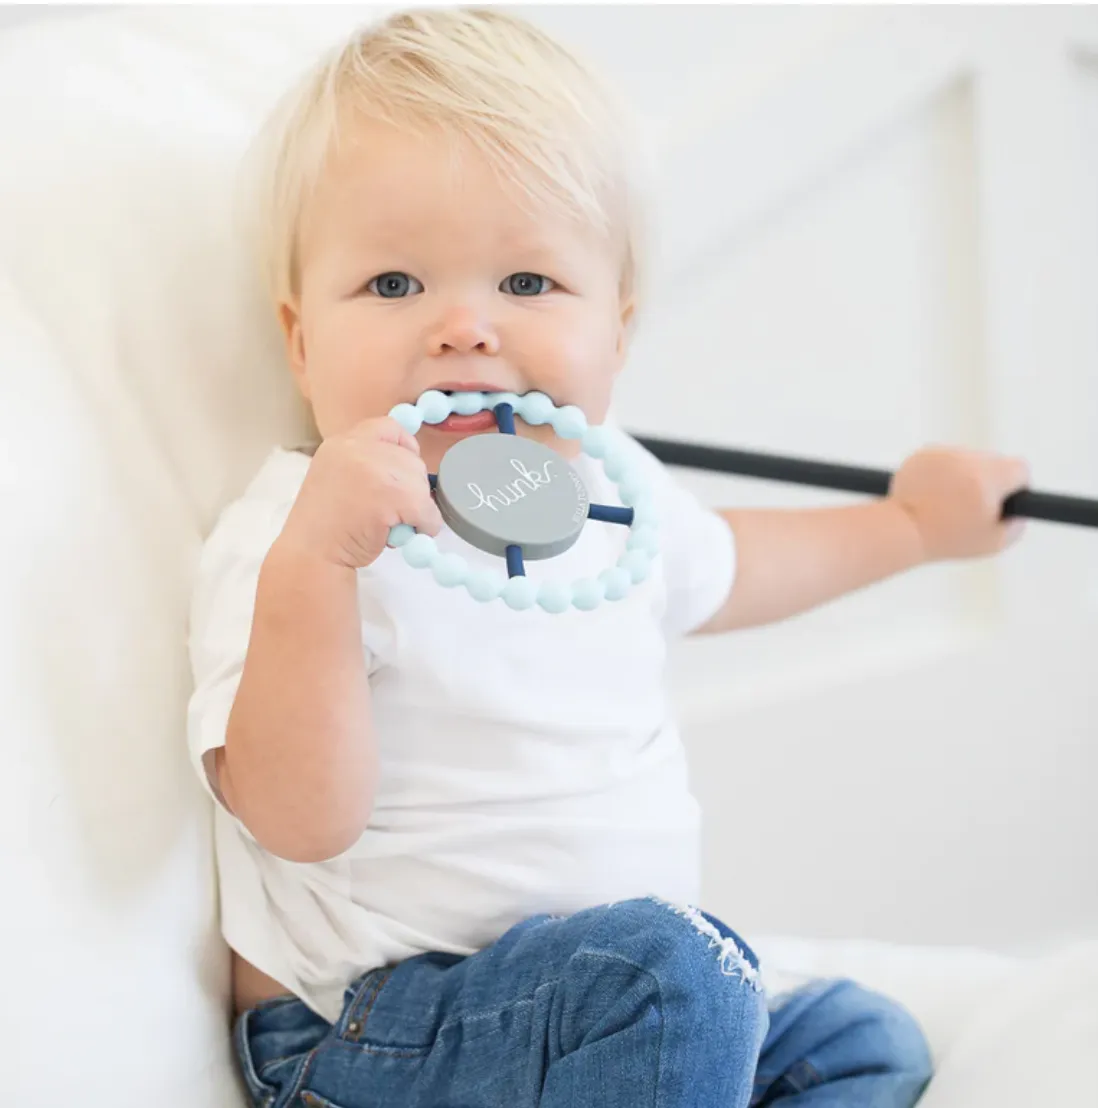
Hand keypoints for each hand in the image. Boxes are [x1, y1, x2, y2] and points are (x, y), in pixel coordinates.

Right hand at [279, 417, 442, 569]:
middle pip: (410, 459)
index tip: (405, 472)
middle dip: (411, 487)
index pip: (389, 428)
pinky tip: (406, 536)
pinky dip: (426, 525)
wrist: (311, 555)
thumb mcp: (337, 479)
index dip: (404, 449)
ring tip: (392, 526)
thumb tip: (407, 467)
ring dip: (417, 509)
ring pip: (421, 485)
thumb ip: (365, 466)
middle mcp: (357, 448)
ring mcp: (376, 470)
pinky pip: (428, 510)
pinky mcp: (393, 495)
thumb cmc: (325, 527)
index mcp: (341, 443)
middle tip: (393, 512)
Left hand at [889, 447, 1029, 561]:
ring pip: (967, 460)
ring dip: (963, 475)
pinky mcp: (923, 453)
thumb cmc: (949, 539)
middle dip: (987, 481)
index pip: (1020, 468)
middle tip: (969, 507)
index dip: (1015, 486)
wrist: (903, 530)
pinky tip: (932, 493)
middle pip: (993, 462)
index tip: (1002, 501)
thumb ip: (1017, 523)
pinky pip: (944, 459)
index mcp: (989, 477)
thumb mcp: (994, 542)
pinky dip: (941, 473)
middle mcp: (967, 459)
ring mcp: (943, 453)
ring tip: (947, 502)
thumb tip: (1020, 509)